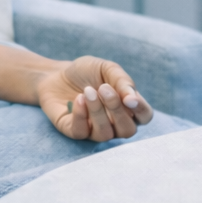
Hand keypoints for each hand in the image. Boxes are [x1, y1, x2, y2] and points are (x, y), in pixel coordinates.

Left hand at [37, 56, 153, 141]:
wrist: (56, 73)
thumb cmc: (86, 72)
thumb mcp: (107, 68)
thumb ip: (123, 81)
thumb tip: (132, 99)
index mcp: (127, 107)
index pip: (144, 116)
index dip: (140, 110)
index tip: (129, 98)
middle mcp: (115, 123)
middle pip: (128, 130)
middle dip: (116, 110)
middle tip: (103, 88)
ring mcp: (95, 130)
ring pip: (105, 134)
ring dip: (97, 111)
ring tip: (88, 90)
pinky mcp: (76, 132)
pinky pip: (82, 132)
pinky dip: (81, 115)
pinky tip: (78, 99)